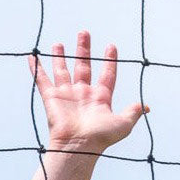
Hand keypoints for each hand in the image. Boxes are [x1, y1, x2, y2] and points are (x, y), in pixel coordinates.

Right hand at [29, 31, 147, 152]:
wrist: (78, 146)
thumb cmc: (101, 137)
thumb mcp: (123, 123)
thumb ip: (133, 112)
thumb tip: (146, 106)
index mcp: (101, 97)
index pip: (107, 74)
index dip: (110, 61)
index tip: (111, 46)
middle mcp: (83, 94)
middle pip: (83, 66)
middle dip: (83, 50)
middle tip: (84, 33)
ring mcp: (67, 95)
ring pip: (62, 70)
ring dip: (60, 57)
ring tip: (59, 43)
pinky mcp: (51, 98)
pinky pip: (42, 80)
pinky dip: (37, 69)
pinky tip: (33, 57)